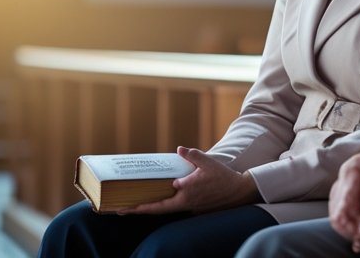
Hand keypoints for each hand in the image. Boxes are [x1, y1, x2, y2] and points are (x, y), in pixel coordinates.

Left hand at [124, 146, 260, 214]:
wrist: (239, 192)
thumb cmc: (223, 177)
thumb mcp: (208, 162)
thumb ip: (193, 156)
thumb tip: (179, 149)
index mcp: (185, 193)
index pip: (158, 203)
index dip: (140, 207)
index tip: (126, 208)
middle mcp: (185, 202)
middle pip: (157, 210)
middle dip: (138, 210)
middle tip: (120, 210)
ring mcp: (190, 207)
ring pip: (167, 207)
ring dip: (151, 206)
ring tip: (136, 203)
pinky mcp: (196, 207)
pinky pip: (177, 205)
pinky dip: (167, 202)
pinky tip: (161, 196)